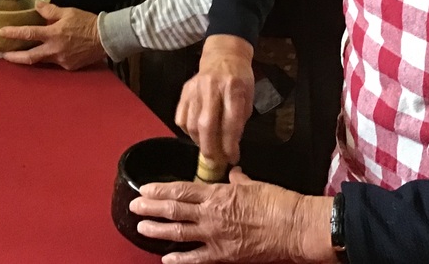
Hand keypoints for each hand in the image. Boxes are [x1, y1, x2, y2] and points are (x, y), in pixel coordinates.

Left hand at [0, 2, 105, 70]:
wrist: (106, 37)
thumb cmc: (87, 22)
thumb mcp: (68, 12)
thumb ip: (50, 11)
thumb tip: (37, 6)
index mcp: (54, 34)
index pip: (29, 33)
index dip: (13, 33)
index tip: (1, 32)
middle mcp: (55, 50)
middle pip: (30, 57)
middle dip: (14, 57)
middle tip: (3, 55)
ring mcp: (62, 61)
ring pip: (42, 60)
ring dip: (30, 57)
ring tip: (21, 54)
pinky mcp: (69, 67)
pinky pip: (55, 62)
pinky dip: (50, 56)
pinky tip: (49, 52)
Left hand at [129, 168, 336, 263]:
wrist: (294, 227)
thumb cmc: (278, 204)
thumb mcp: (255, 184)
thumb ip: (239, 180)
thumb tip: (234, 173)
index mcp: (219, 194)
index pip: (182, 189)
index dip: (161, 189)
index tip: (146, 188)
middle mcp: (212, 215)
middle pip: (174, 209)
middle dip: (151, 207)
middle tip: (134, 205)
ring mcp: (215, 236)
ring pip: (179, 232)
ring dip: (157, 229)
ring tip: (141, 226)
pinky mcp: (224, 255)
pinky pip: (196, 259)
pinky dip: (179, 260)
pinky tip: (166, 259)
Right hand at [176, 35, 254, 164]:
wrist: (223, 55)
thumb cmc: (240, 78)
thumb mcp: (248, 97)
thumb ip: (240, 120)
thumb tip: (231, 146)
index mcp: (233, 88)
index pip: (230, 122)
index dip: (230, 144)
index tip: (232, 158)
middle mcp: (212, 88)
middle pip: (206, 125)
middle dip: (211, 148)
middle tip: (215, 162)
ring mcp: (195, 89)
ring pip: (191, 123)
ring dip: (199, 142)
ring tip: (208, 150)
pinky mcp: (184, 91)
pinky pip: (181, 118)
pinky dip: (187, 131)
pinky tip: (197, 134)